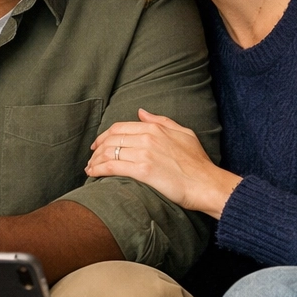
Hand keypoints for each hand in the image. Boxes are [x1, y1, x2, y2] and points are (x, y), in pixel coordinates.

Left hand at [86, 109, 240, 218]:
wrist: (207, 184)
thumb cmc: (198, 162)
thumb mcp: (183, 133)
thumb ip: (161, 121)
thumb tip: (141, 112)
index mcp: (155, 128)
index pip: (120, 127)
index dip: (105, 136)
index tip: (98, 144)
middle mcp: (147, 137)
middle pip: (111, 139)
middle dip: (97, 149)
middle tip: (91, 157)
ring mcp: (145, 153)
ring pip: (109, 152)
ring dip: (95, 160)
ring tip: (90, 168)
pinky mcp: (143, 171)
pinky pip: (113, 166)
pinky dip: (98, 169)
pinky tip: (92, 173)